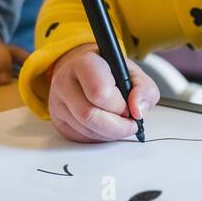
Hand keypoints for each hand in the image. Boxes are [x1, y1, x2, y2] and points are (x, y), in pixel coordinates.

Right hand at [43, 43, 160, 141]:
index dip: (119, 106)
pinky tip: (106, 126)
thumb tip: (138, 110)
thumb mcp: (134, 74)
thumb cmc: (110, 72)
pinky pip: (80, 137)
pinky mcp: (57, 120)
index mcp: (85, 63)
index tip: (129, 107)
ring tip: (119, 123)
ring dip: (109, 134)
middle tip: (129, 123)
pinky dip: (99, 137)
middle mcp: (65, 81)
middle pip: (89, 116)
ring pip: (85, 130)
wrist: (85, 71)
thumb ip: (144, 89)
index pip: (100, 92)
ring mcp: (57, 102)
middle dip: (116, 126)